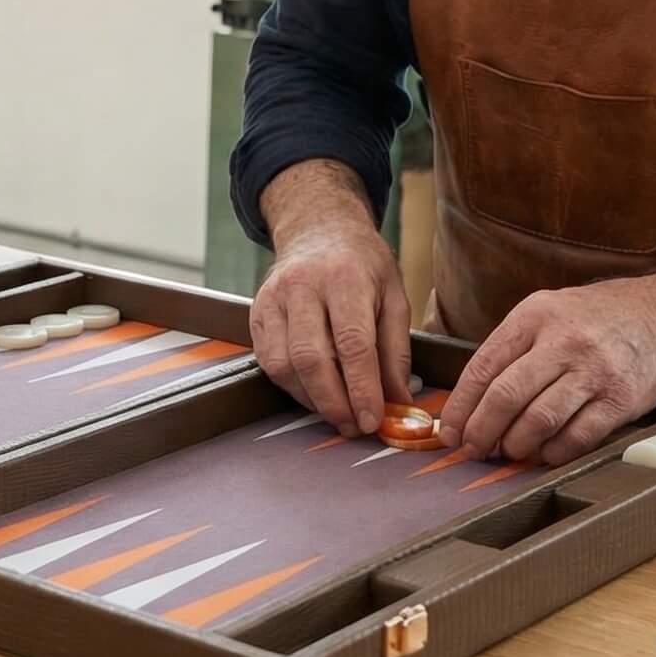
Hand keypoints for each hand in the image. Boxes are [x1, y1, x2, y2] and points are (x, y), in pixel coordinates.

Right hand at [250, 209, 412, 437]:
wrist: (318, 229)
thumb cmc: (361, 265)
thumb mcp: (394, 296)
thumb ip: (396, 351)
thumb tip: (398, 402)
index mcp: (345, 277)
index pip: (352, 343)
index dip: (361, 388)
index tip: (373, 420)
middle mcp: (303, 285)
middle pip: (311, 358)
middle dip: (334, 403)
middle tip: (354, 427)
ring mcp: (273, 298)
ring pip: (284, 365)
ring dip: (312, 400)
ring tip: (338, 414)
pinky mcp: (257, 312)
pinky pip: (268, 362)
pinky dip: (293, 387)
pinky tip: (315, 393)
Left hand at [440, 277, 655, 464]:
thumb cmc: (597, 319)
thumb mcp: (548, 311)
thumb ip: (512, 347)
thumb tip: (472, 401)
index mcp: (535, 316)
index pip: (484, 367)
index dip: (461, 406)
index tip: (450, 432)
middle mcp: (564, 341)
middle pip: (506, 397)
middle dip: (482, 431)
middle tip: (474, 450)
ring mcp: (595, 370)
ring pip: (539, 420)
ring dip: (517, 444)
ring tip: (510, 451)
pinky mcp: (622, 398)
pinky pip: (578, 436)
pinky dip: (555, 452)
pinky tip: (546, 454)